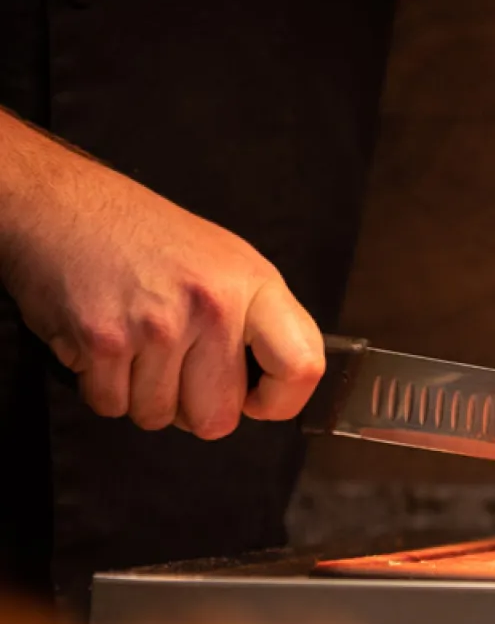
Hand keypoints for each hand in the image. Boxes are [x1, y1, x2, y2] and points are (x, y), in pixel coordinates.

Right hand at [0, 113, 322, 439]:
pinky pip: (111, 405)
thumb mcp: (228, 263)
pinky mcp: (102, 341)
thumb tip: (270, 389)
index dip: (281, 401)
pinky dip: (103, 387)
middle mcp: (211, 306)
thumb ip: (257, 326)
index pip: (302, 367)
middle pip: (217, 418)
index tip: (258, 399)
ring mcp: (156, 325)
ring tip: (136, 344)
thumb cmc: (148, 238)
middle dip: (193, 408)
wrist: (64, 205)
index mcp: (254, 285)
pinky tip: (106, 343)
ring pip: (158, 417)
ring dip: (142, 394)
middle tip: (176, 367)